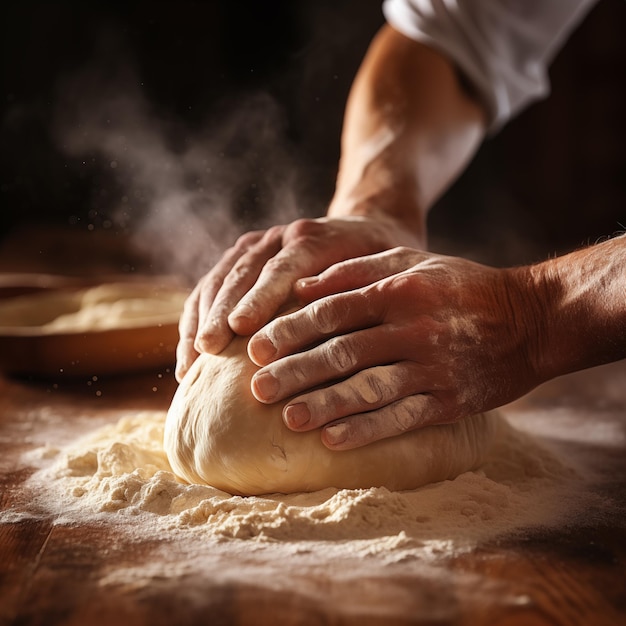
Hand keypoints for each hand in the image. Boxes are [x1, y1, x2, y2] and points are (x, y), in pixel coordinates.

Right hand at [175, 216, 421, 380]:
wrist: (368, 226)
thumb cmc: (380, 260)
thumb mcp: (384, 272)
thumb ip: (361, 293)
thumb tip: (344, 341)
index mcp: (312, 238)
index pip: (280, 268)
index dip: (259, 298)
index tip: (240, 330)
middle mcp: (278, 237)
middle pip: (242, 273)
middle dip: (221, 312)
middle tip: (207, 350)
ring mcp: (257, 246)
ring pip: (219, 279)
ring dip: (202, 318)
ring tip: (192, 361)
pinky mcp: (243, 260)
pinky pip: (211, 286)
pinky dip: (197, 319)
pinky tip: (189, 355)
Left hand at [247, 247, 542, 449]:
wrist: (530, 320)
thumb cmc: (461, 287)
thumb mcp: (413, 262)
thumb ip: (357, 271)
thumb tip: (301, 286)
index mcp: (399, 291)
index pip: (333, 311)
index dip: (290, 329)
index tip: (253, 348)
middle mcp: (412, 329)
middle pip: (343, 352)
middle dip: (296, 371)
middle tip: (256, 390)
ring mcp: (432, 368)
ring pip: (369, 389)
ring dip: (326, 405)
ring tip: (288, 420)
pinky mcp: (449, 400)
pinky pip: (403, 418)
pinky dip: (367, 430)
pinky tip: (333, 441)